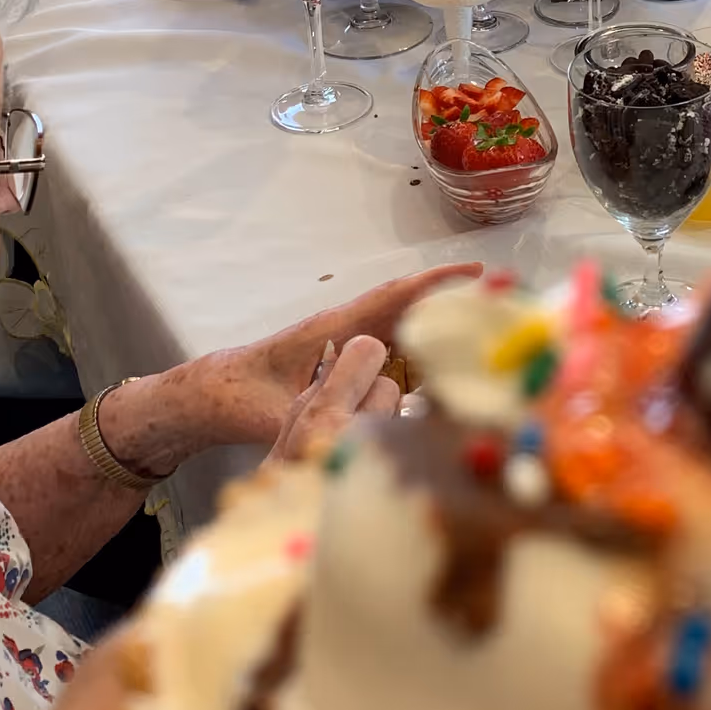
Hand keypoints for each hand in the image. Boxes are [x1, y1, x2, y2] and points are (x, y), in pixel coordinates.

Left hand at [107, 267, 483, 478]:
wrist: (209, 395)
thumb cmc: (237, 395)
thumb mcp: (273, 413)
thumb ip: (312, 422)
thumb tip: (356, 434)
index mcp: (333, 329)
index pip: (392, 298)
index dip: (435, 285)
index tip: (475, 275)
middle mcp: (345, 330)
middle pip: (409, 309)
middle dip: (454, 304)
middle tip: (502, 305)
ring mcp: (345, 345)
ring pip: (403, 331)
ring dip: (440, 330)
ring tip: (487, 337)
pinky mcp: (343, 363)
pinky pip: (391, 353)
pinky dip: (420, 357)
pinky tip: (443, 379)